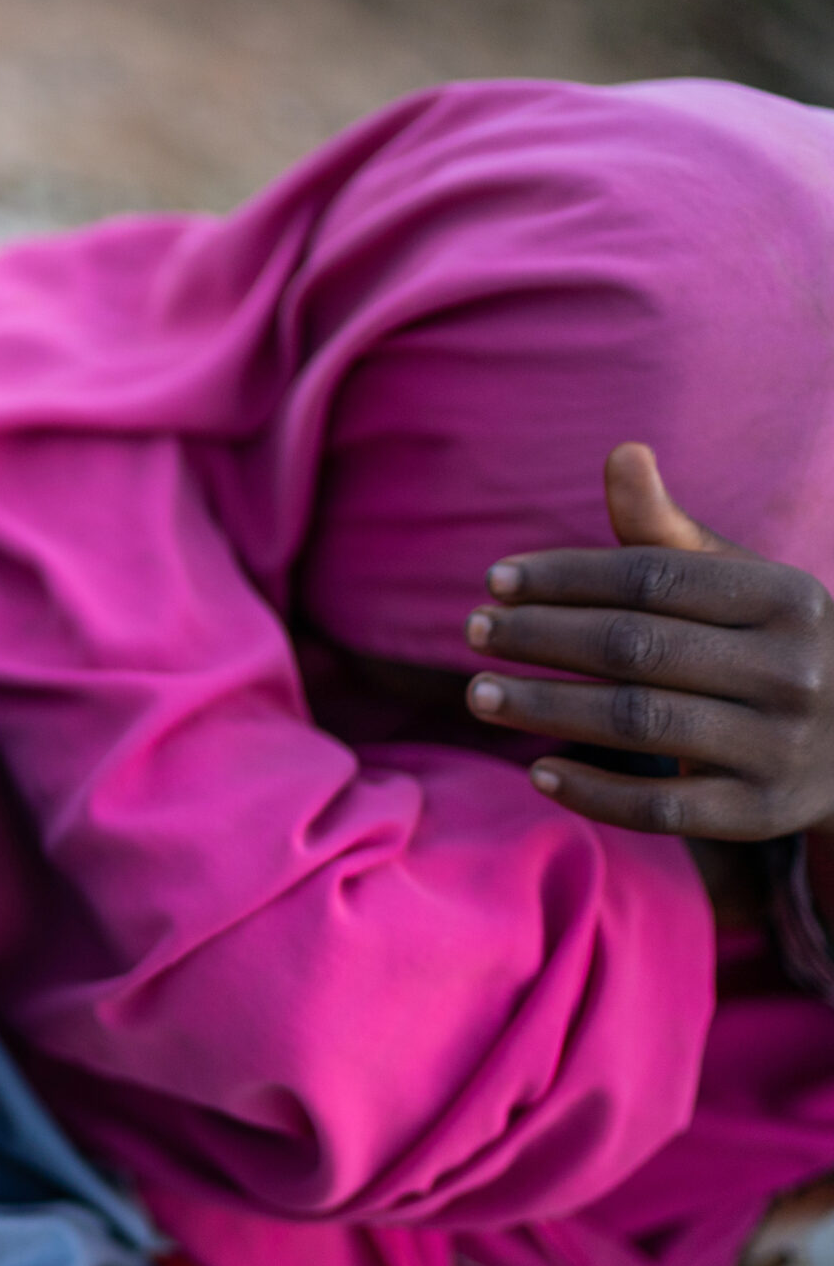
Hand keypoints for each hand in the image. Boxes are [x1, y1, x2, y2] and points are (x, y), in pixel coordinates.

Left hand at [462, 443, 833, 838]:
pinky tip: (537, 770)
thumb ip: (666, 534)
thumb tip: (622, 453)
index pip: (652, 578)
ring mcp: (779, 746)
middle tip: (473, 631)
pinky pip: (660, 808)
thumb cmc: (763, 643)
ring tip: (478, 693)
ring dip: (545, 709)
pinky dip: (592, 790)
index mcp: (787, 597)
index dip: (565, 576)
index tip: (494, 580)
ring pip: (638, 723)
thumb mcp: (734, 584)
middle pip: (636, 648)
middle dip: (541, 638)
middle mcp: (792, 671)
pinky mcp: (758, 812)